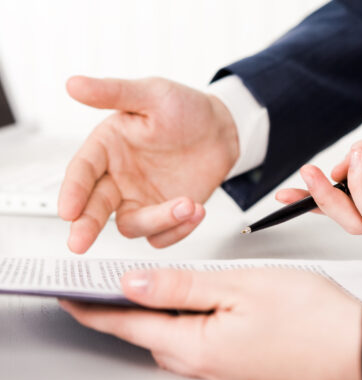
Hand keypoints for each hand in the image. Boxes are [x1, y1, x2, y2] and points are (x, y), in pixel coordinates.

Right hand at [58, 76, 238, 252]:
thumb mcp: (151, 94)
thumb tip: (74, 84)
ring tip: (188, 205)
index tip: (67, 211)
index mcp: (108, 148)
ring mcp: (142, 199)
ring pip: (133, 225)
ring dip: (158, 221)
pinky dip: (178, 230)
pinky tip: (197, 210)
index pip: (82, 172)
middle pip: (95, 208)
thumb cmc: (185, 109)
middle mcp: (119, 178)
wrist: (223, 130)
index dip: (73, 192)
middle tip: (80, 242)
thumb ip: (113, 93)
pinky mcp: (166, 214)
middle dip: (86, 225)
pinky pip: (162, 235)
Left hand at [59, 268, 361, 379]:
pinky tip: (196, 307)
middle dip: (123, 312)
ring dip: (155, 317)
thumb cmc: (311, 316)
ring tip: (149, 291)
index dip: (94, 310)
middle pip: (148, 336)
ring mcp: (226, 369)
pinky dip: (185, 323)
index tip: (70, 296)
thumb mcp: (241, 286)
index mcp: (199, 345)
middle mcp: (207, 365)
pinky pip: (198, 343)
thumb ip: (182, 287)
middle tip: (107, 288)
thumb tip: (135, 284)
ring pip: (173, 340)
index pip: (129, 326)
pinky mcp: (242, 365)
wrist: (358, 348)